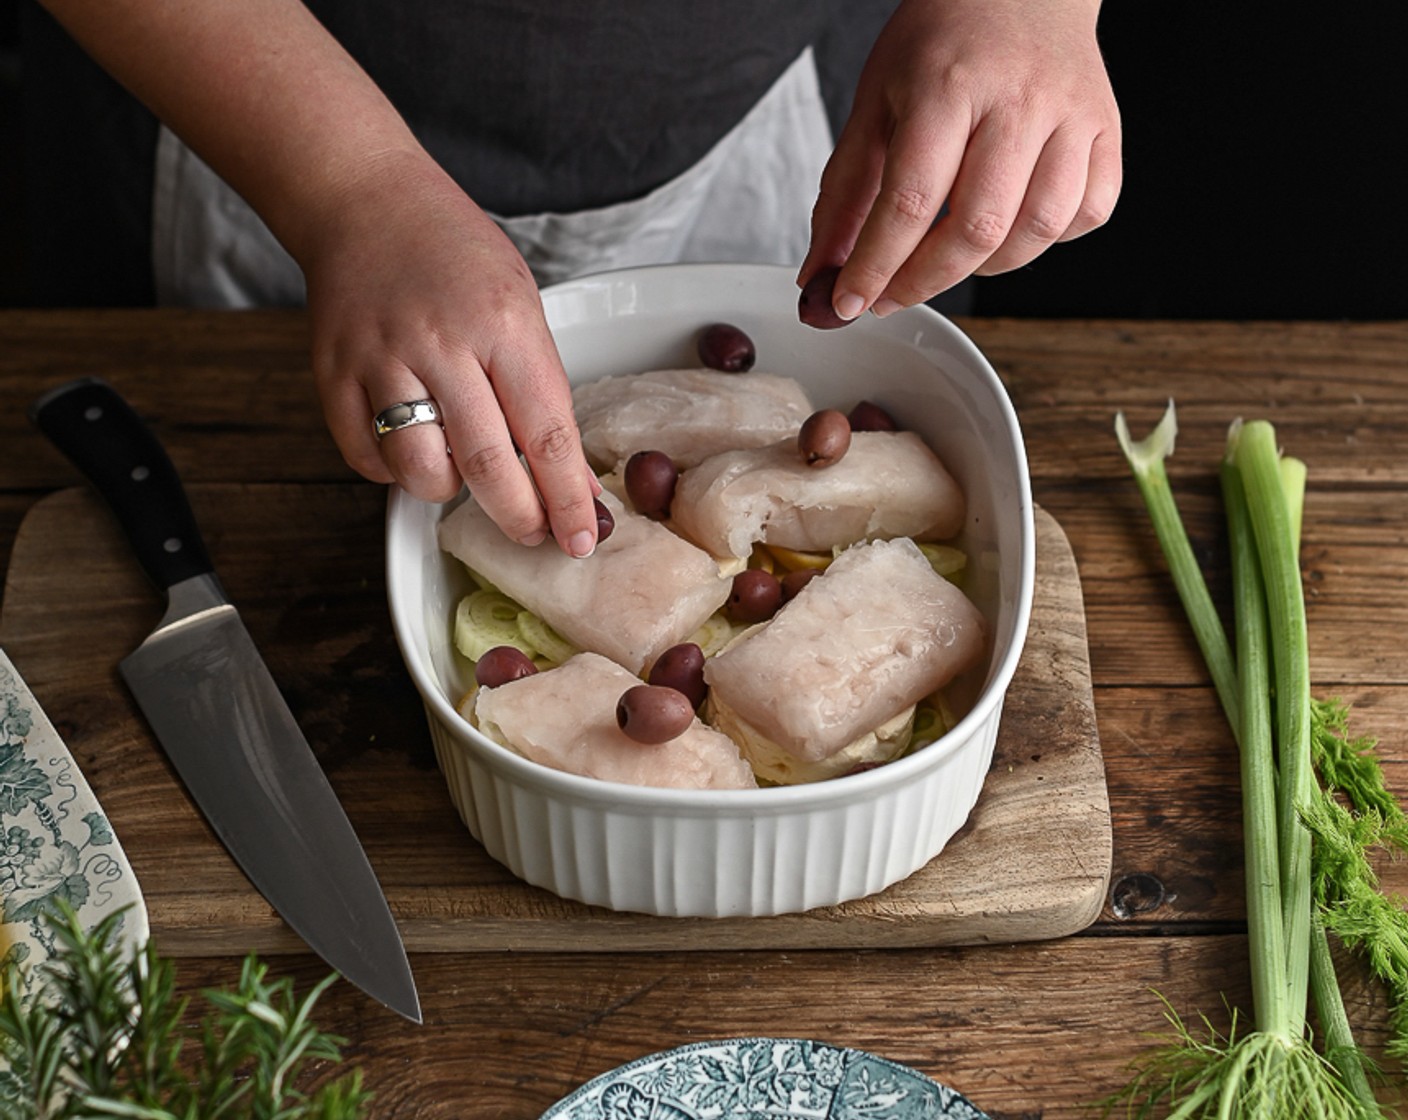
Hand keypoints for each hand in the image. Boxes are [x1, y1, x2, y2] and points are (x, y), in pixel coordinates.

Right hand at [303, 152, 600, 555]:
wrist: (364, 199)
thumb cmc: (454, 252)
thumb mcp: (521, 304)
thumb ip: (540, 388)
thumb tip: (567, 475)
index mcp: (503, 324)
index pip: (547, 434)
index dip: (569, 497)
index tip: (583, 536)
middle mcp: (441, 344)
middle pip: (488, 464)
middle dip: (520, 515)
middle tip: (535, 532)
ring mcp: (381, 360)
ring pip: (421, 471)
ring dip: (450, 491)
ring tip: (464, 470)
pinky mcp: (333, 374)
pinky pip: (367, 458)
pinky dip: (394, 471)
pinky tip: (414, 447)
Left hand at [799, 0, 1121, 317]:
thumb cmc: (944, 39)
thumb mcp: (875, 102)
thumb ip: (847, 192)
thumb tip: (821, 274)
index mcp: (948, 85)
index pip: (910, 202)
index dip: (876, 266)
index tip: (851, 302)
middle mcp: (1020, 99)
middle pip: (977, 227)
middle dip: (924, 281)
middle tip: (892, 294)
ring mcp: (1073, 115)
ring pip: (1037, 230)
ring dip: (984, 268)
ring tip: (949, 256)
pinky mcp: (1106, 129)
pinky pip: (1087, 214)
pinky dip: (1045, 241)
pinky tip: (1010, 226)